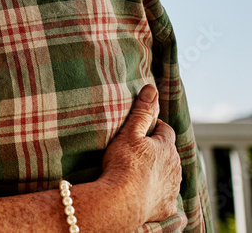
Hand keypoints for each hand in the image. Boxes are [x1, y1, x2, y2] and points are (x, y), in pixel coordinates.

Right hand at [100, 84, 182, 227]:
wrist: (121, 201)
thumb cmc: (123, 164)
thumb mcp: (129, 133)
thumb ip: (142, 112)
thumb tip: (152, 89)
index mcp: (166, 147)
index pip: (166, 131)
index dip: (155, 128)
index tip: (142, 130)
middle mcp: (175, 168)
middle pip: (169, 154)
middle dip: (158, 150)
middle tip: (138, 151)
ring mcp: (172, 188)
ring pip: (170, 175)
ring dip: (159, 172)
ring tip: (140, 172)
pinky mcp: (167, 206)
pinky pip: (165, 197)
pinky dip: (158, 194)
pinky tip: (146, 194)